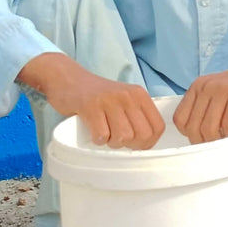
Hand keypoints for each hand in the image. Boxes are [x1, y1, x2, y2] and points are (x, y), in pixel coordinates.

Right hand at [21, 53, 163, 148]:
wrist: (69, 80)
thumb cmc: (98, 96)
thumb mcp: (125, 100)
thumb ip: (137, 117)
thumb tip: (146, 143)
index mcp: (140, 95)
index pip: (158, 127)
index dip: (148, 143)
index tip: (135, 144)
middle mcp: (128, 96)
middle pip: (142, 135)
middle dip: (130, 145)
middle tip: (117, 140)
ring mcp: (110, 100)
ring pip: (123, 137)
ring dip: (112, 143)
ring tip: (105, 133)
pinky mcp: (90, 106)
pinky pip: (101, 135)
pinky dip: (97, 140)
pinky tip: (93, 131)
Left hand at [174, 66, 227, 143]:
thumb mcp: (220, 92)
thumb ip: (206, 108)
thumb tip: (196, 139)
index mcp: (198, 85)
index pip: (180, 119)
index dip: (189, 134)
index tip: (203, 139)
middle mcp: (207, 85)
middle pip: (194, 127)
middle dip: (204, 143)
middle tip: (217, 147)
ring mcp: (224, 88)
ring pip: (209, 128)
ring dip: (218, 142)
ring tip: (227, 143)